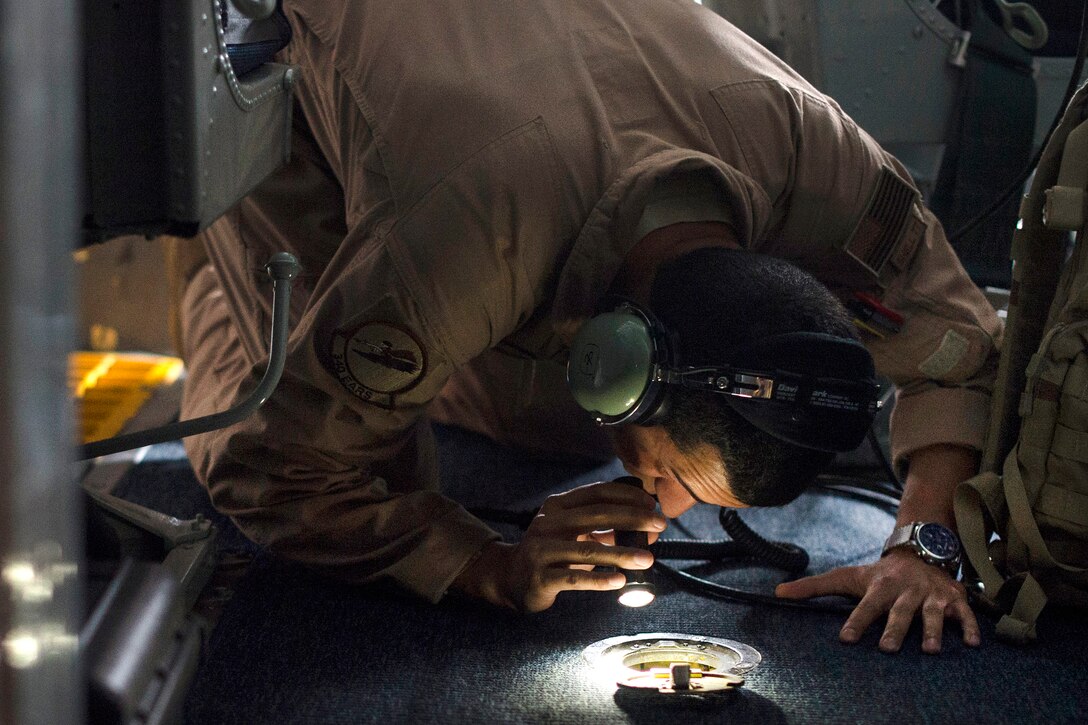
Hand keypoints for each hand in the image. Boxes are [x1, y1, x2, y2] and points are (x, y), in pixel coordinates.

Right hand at [452, 481, 665, 612]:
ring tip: (648, 559)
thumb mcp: (572, 533)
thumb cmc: (552, 552)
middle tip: (660, 525)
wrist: (510, 578)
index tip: (651, 504)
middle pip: (596, 516)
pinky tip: (620, 581)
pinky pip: (575, 579)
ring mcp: (541, 550)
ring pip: (588, 550)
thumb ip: (603, 528)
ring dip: (622, 553)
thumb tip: (647, 529)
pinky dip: (600, 580)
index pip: (596, 493)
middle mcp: (547, 523)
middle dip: (633, 518)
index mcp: (557, 506)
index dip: (626, 496)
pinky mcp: (540, 578)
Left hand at [775, 549, 980, 653]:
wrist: (918, 550)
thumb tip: (777, 592)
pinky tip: (972, 643)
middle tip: (887, 648)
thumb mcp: (846, 577)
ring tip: (930, 650)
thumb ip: (814, 587)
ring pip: (932, 614)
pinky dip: (970, 626)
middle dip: (893, 629)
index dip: (855, 621)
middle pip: (898, 612)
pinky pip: (965, 613)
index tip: (845, 639)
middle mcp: (905, 590)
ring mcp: (930, 595)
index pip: (864, 606)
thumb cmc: (878, 574)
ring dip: (933, 630)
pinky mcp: (953, 598)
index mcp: (879, 587)